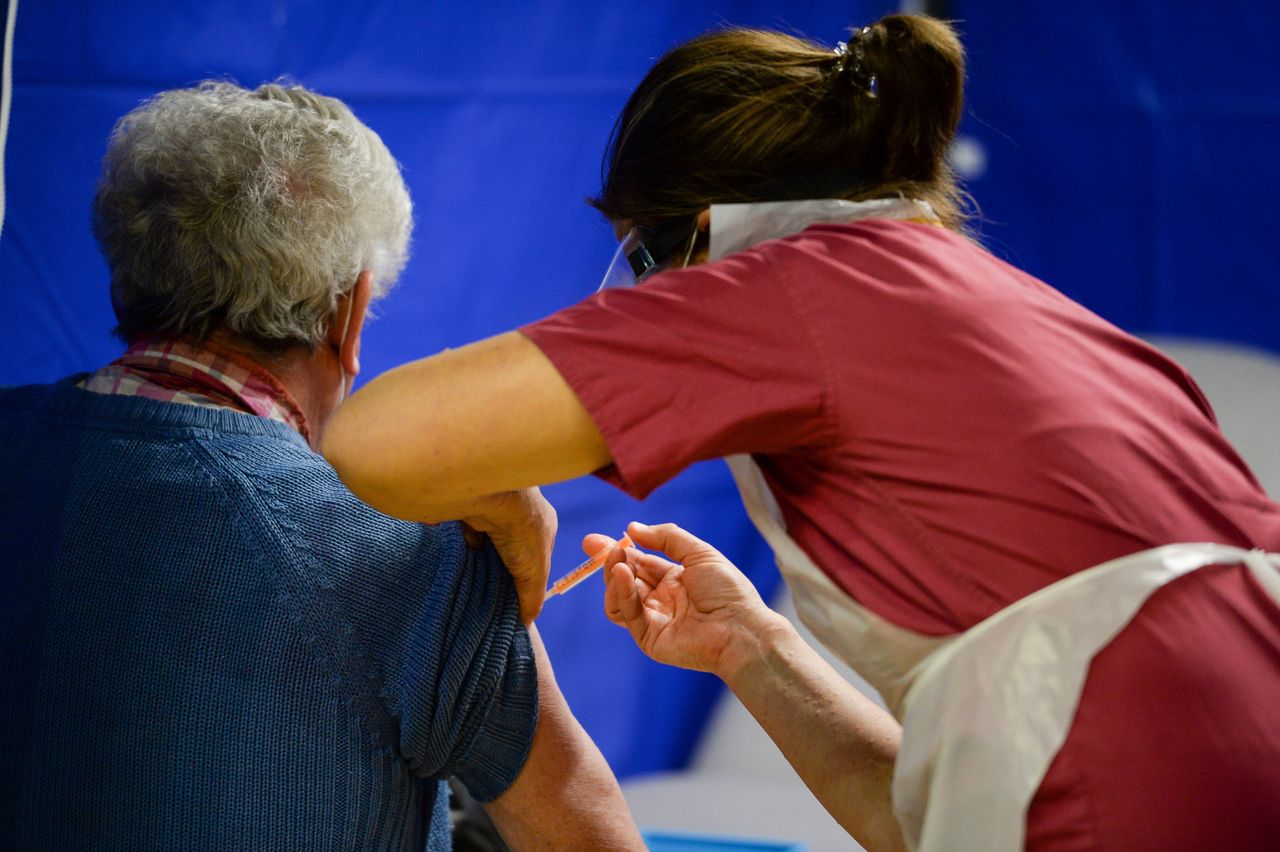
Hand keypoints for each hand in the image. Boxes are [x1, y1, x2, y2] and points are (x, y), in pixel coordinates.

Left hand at [462, 488, 556, 622]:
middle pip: (510, 552)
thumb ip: (532, 598)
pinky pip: (469, 536)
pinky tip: (461, 565)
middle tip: (489, 595)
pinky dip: (466, 550)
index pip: (536, 559)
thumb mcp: (535, 572)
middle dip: (501, 571)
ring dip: (482, 561)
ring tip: (473, 583)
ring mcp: (495, 512)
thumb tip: (526, 623)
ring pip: (489, 545)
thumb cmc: (523, 531)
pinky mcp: (472, 511)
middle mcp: (520, 517)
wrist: (493, 495)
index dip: (526, 579)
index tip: (512, 599)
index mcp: (543, 526)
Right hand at [595, 521, 782, 677]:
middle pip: (624, 578)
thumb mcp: (699, 553)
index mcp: (674, 579)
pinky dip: (620, 592)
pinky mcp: (648, 637)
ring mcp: (653, 619)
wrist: (740, 628)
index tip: (595, 541)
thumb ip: (666, 537)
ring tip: (616, 559)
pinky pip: (626, 613)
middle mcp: (661, 599)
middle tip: (594, 546)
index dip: (618, 550)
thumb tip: (632, 528)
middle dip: (608, 561)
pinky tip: (622, 574)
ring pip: (618, 597)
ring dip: (612, 576)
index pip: (638, 562)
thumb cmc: (727, 590)